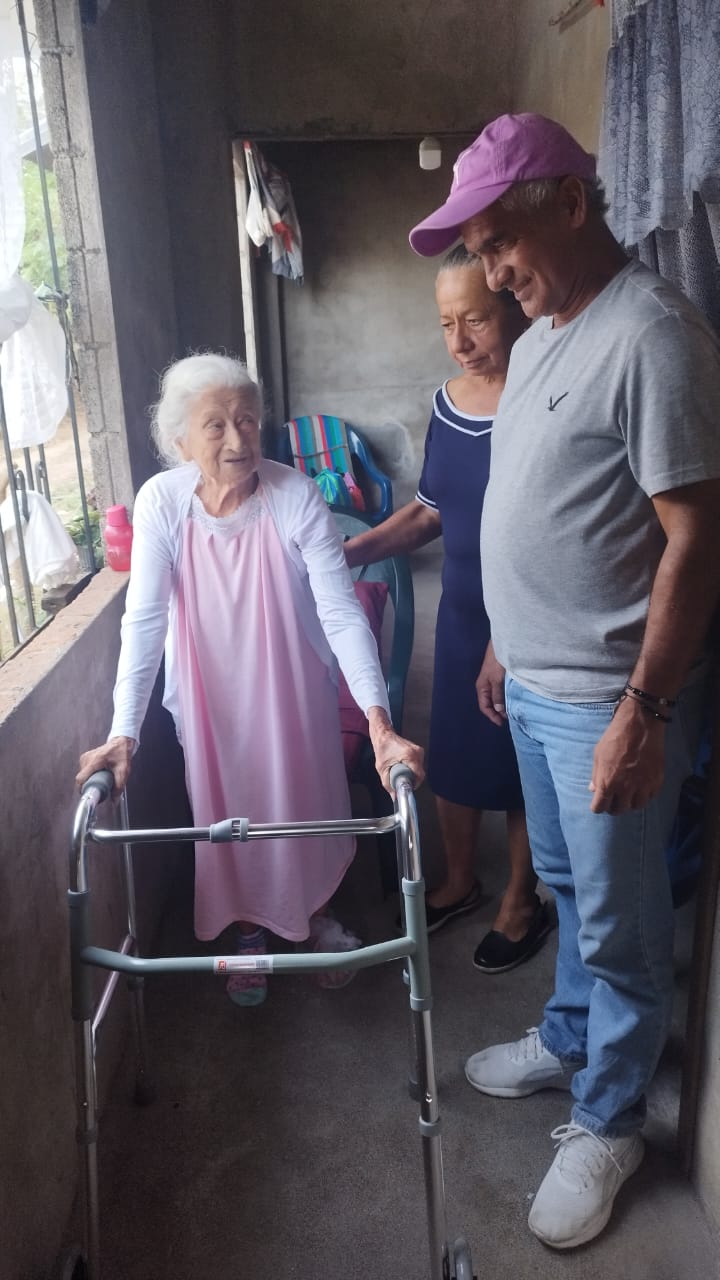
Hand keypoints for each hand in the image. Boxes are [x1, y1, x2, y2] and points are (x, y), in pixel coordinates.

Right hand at [76, 736, 135, 800]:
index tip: (90, 793)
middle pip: (82, 778)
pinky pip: (84, 771)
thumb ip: (118, 786)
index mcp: (95, 761)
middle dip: (90, 784)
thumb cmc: (121, 753)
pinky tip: (98, 773)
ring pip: (82, 775)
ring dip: (90, 779)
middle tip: (101, 785)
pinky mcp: (84, 758)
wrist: (121, 743)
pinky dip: (90, 775)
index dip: (83, 789)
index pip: (81, 779)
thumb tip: (114, 800)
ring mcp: (84, 758)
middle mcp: (87, 758)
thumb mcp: (123, 771)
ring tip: (101, 777)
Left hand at [367, 708, 424, 793]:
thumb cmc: (382, 748)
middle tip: (401, 780)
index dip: (414, 784)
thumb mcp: (382, 769)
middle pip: (420, 773)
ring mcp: (419, 751)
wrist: (384, 735)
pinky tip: (403, 766)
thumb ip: (388, 784)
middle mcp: (417, 752)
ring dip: (411, 773)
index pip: (420, 776)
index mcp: (410, 756)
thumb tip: (395, 796)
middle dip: (411, 779)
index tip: (407, 787)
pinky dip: (412, 768)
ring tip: (401, 771)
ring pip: (420, 769)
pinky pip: (418, 764)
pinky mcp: (418, 751)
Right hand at [476, 640, 506, 725]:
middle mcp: (486, 686)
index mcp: (482, 688)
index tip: (502, 723)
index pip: (484, 707)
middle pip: (490, 704)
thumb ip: (497, 695)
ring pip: (496, 698)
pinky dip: (505, 698)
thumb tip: (499, 711)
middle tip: (509, 719)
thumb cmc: (497, 662)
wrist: (502, 645)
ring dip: (502, 705)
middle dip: (498, 713)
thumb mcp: (497, 680)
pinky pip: (501, 691)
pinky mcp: (499, 677)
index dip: (492, 716)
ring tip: (511, 711)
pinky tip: (512, 700)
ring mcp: (492, 681)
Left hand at [589, 697, 665, 813]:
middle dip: (614, 806)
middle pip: (618, 810)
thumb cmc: (615, 737)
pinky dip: (645, 794)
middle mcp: (625, 788)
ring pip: (636, 806)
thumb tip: (593, 789)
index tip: (600, 802)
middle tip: (614, 798)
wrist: (640, 725)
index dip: (598, 806)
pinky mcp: (657, 781)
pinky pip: (650, 796)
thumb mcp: (598, 755)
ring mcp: (643, 786)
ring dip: (630, 802)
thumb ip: (596, 775)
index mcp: (607, 783)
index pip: (600, 807)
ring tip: (628, 794)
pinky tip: (641, 786)